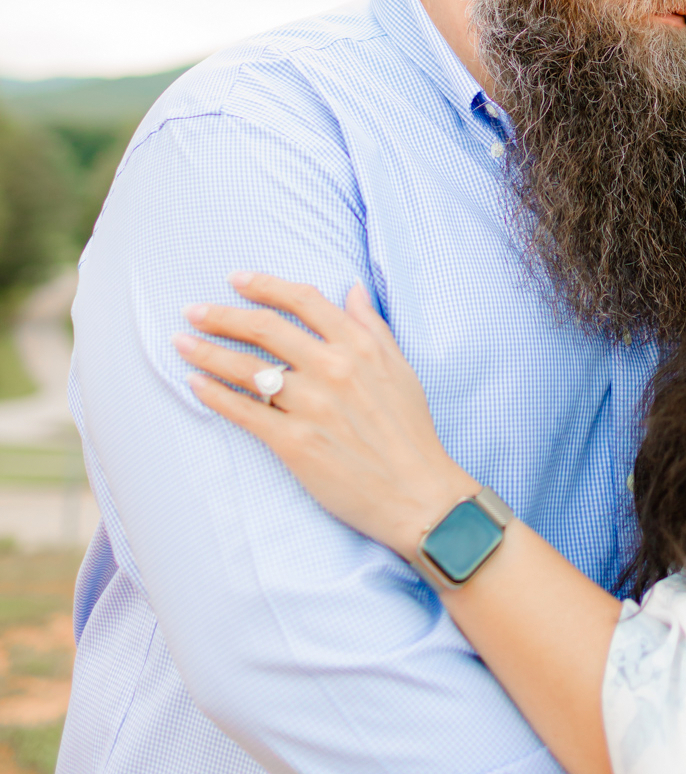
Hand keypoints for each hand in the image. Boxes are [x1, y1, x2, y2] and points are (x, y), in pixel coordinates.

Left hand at [176, 273, 467, 557]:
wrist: (418, 494)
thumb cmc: (411, 433)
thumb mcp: (401, 369)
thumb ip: (373, 327)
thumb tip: (353, 289)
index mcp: (359, 346)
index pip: (303, 300)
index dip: (265, 285)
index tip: (235, 279)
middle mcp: (333, 368)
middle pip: (266, 328)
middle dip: (222, 315)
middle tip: (192, 311)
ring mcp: (311, 405)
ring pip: (247, 368)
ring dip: (207, 352)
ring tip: (181, 343)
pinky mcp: (295, 442)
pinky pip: (245, 412)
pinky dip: (215, 395)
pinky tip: (195, 384)